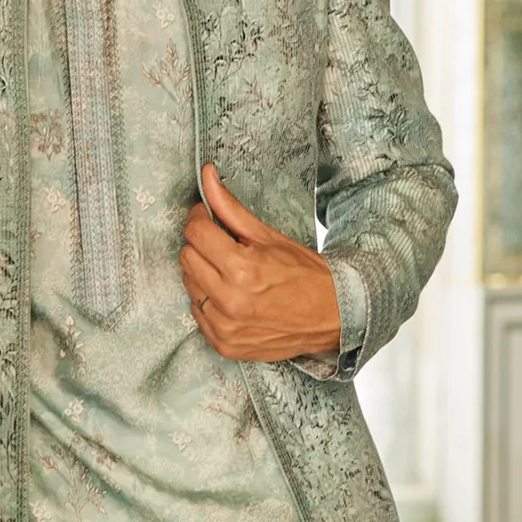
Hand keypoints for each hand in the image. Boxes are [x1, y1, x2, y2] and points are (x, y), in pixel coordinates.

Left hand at [179, 165, 340, 362]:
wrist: (334, 317)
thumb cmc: (306, 275)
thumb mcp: (270, 237)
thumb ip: (232, 209)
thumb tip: (207, 176)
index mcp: (243, 269)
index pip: (195, 233)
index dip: (200, 218)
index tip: (208, 217)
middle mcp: (230, 301)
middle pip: (187, 259)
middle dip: (201, 245)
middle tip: (223, 245)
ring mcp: (225, 327)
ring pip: (189, 286)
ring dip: (204, 274)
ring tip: (231, 273)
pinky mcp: (224, 345)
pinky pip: (198, 314)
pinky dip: (209, 301)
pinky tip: (232, 296)